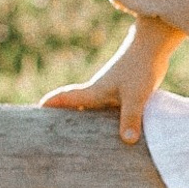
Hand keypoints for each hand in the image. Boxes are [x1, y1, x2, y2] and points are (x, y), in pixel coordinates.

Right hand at [40, 15, 182, 143]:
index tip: (36, 113)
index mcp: (93, 92)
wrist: (153, 46)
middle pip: (76, 106)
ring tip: (84, 140)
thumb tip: (127, 141)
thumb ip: (130, 118)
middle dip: (66, 118)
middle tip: (55, 135)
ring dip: (87, 121)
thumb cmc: (139, 68)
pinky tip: (114, 132)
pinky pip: (110, 109)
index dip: (51, 105)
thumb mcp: (135, 97)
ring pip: (94, 109)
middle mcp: (98, 92)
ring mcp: (111, 91)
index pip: (65, 98)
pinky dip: (107, 120)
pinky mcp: (125, 91)